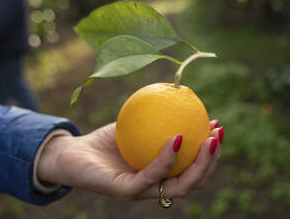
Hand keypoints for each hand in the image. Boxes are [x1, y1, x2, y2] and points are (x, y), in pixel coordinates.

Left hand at [37, 120, 222, 200]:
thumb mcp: (137, 124)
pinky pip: (150, 177)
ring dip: (199, 164)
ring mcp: (141, 191)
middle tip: (218, 135)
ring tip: (209, 140)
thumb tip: (182, 98)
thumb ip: (158, 117)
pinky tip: (178, 138)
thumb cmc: (106, 139)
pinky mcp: (124, 191)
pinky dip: (167, 159)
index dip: (210, 151)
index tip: (217, 126)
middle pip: (193, 182)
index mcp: (161, 174)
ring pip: (179, 186)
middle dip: (211, 161)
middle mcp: (154, 186)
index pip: (192, 168)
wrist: (71, 153)